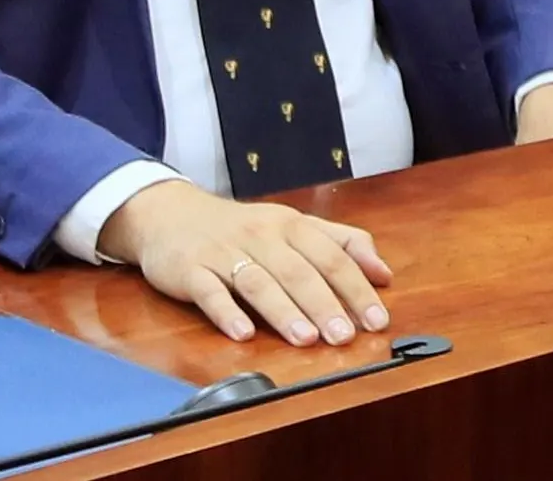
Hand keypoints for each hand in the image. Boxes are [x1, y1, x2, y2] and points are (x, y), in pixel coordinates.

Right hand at [103, 180, 391, 344]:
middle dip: (324, 304)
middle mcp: (260, 236)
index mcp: (290, 225)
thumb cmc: (240, 229)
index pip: (330, 256)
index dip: (356, 288)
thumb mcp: (292, 225)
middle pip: (297, 271)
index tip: (376, 319)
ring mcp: (223, 253)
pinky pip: (208, 291)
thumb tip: (383, 272)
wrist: (169, 214)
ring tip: (305, 339)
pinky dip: (226, 312)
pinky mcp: (190, 270)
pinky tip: (242, 333)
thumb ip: (340, 243)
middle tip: (345, 336)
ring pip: (258, 282)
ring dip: (283, 311)